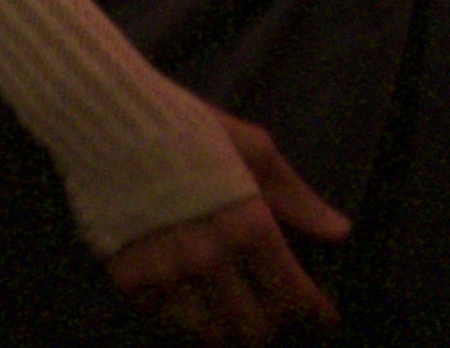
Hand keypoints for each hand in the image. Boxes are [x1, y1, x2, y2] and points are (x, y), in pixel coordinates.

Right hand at [104, 113, 349, 341]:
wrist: (110, 122)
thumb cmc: (190, 127)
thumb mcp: (255, 149)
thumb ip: (297, 198)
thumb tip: (338, 232)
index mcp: (248, 227)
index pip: (292, 294)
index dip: (314, 310)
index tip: (322, 315)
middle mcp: (210, 261)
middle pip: (254, 329)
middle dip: (271, 322)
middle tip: (272, 306)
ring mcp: (166, 276)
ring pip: (211, 334)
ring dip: (228, 324)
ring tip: (232, 305)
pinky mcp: (129, 280)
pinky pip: (167, 320)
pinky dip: (185, 313)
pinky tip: (192, 293)